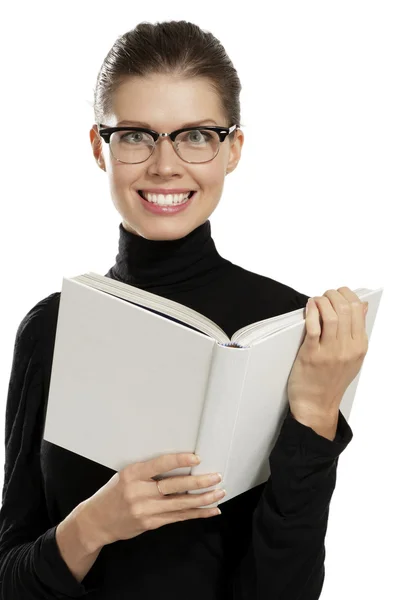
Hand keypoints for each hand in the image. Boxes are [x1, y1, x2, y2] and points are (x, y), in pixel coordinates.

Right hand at [80, 453, 223, 549]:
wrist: (96, 521)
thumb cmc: (113, 493)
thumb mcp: (125, 475)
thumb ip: (148, 472)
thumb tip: (180, 465)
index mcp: (132, 474)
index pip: (160, 464)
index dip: (180, 460)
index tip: (197, 458)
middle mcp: (139, 492)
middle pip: (175, 486)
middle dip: (199, 482)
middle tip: (217, 477)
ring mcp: (146, 510)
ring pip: (181, 504)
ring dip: (203, 499)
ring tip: (220, 493)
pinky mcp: (151, 524)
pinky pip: (179, 517)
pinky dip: (197, 514)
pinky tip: (211, 510)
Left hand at [287, 286, 368, 422]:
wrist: (316, 405)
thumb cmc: (331, 380)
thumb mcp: (353, 356)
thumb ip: (357, 331)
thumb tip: (362, 306)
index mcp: (360, 346)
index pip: (358, 310)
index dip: (346, 295)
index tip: (337, 293)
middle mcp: (347, 348)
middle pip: (345, 310)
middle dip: (333, 295)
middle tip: (325, 295)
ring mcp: (330, 353)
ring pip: (331, 316)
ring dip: (322, 301)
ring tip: (316, 300)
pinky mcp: (311, 356)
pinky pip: (313, 328)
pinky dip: (311, 313)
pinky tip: (308, 307)